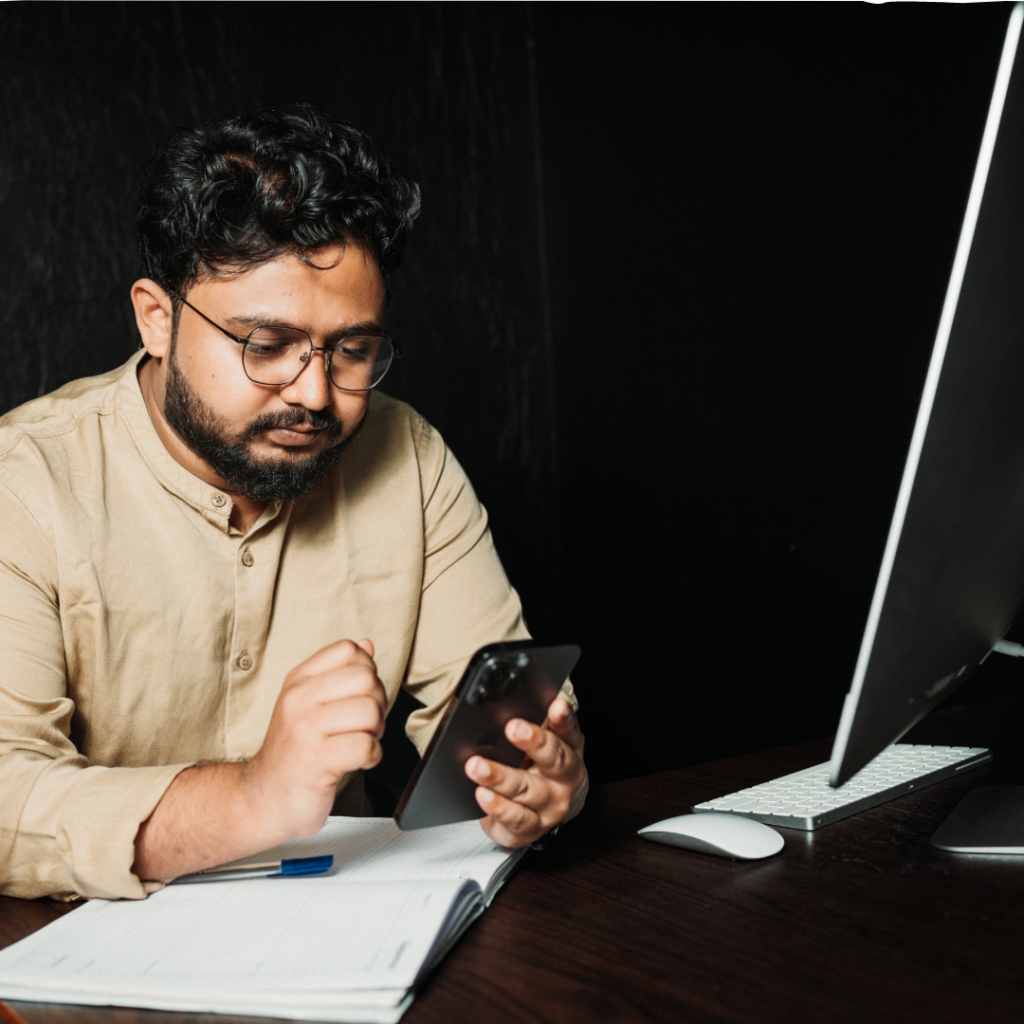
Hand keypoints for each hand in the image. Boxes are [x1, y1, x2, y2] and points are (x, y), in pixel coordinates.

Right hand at [243, 638, 385, 839]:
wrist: (262, 799)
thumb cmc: (293, 752)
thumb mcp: (308, 704)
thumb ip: (338, 673)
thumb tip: (366, 644)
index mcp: (298, 681)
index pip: (348, 650)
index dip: (366, 671)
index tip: (357, 695)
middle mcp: (299, 699)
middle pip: (367, 679)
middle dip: (377, 703)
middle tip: (363, 724)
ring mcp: (306, 729)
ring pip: (371, 711)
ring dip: (376, 732)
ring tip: (358, 742)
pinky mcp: (318, 760)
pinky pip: (367, 746)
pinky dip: (372, 756)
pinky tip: (356, 761)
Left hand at [465, 696, 585, 848]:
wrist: (533, 813)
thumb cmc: (528, 768)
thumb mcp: (530, 744)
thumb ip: (520, 723)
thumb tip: (485, 701)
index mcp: (569, 748)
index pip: (569, 730)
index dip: (563, 718)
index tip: (556, 704)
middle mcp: (566, 777)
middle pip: (555, 758)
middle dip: (534, 742)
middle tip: (512, 727)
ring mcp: (552, 805)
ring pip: (529, 790)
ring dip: (501, 776)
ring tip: (476, 765)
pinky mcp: (534, 828)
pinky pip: (517, 819)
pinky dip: (498, 807)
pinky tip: (483, 794)